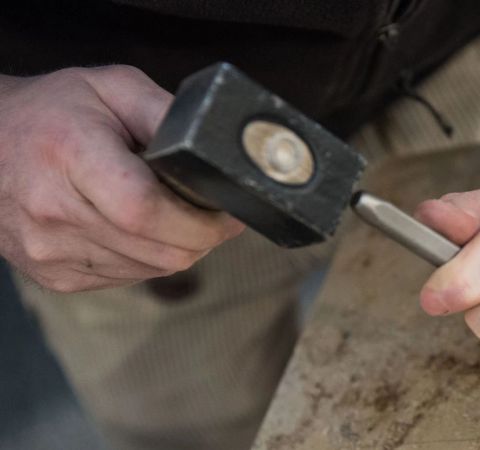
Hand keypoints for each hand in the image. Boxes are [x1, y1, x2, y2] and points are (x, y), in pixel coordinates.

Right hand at [0, 66, 243, 291]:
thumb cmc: (51, 111)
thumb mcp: (113, 87)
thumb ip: (167, 114)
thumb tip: (214, 151)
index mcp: (69, 155)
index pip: (145, 210)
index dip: (200, 220)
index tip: (227, 214)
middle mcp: (52, 210)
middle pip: (158, 250)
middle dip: (203, 238)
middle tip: (216, 216)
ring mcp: (48, 250)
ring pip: (150, 270)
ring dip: (177, 248)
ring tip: (175, 215)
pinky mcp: (52, 275)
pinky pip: (127, 278)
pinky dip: (148, 258)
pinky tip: (140, 229)